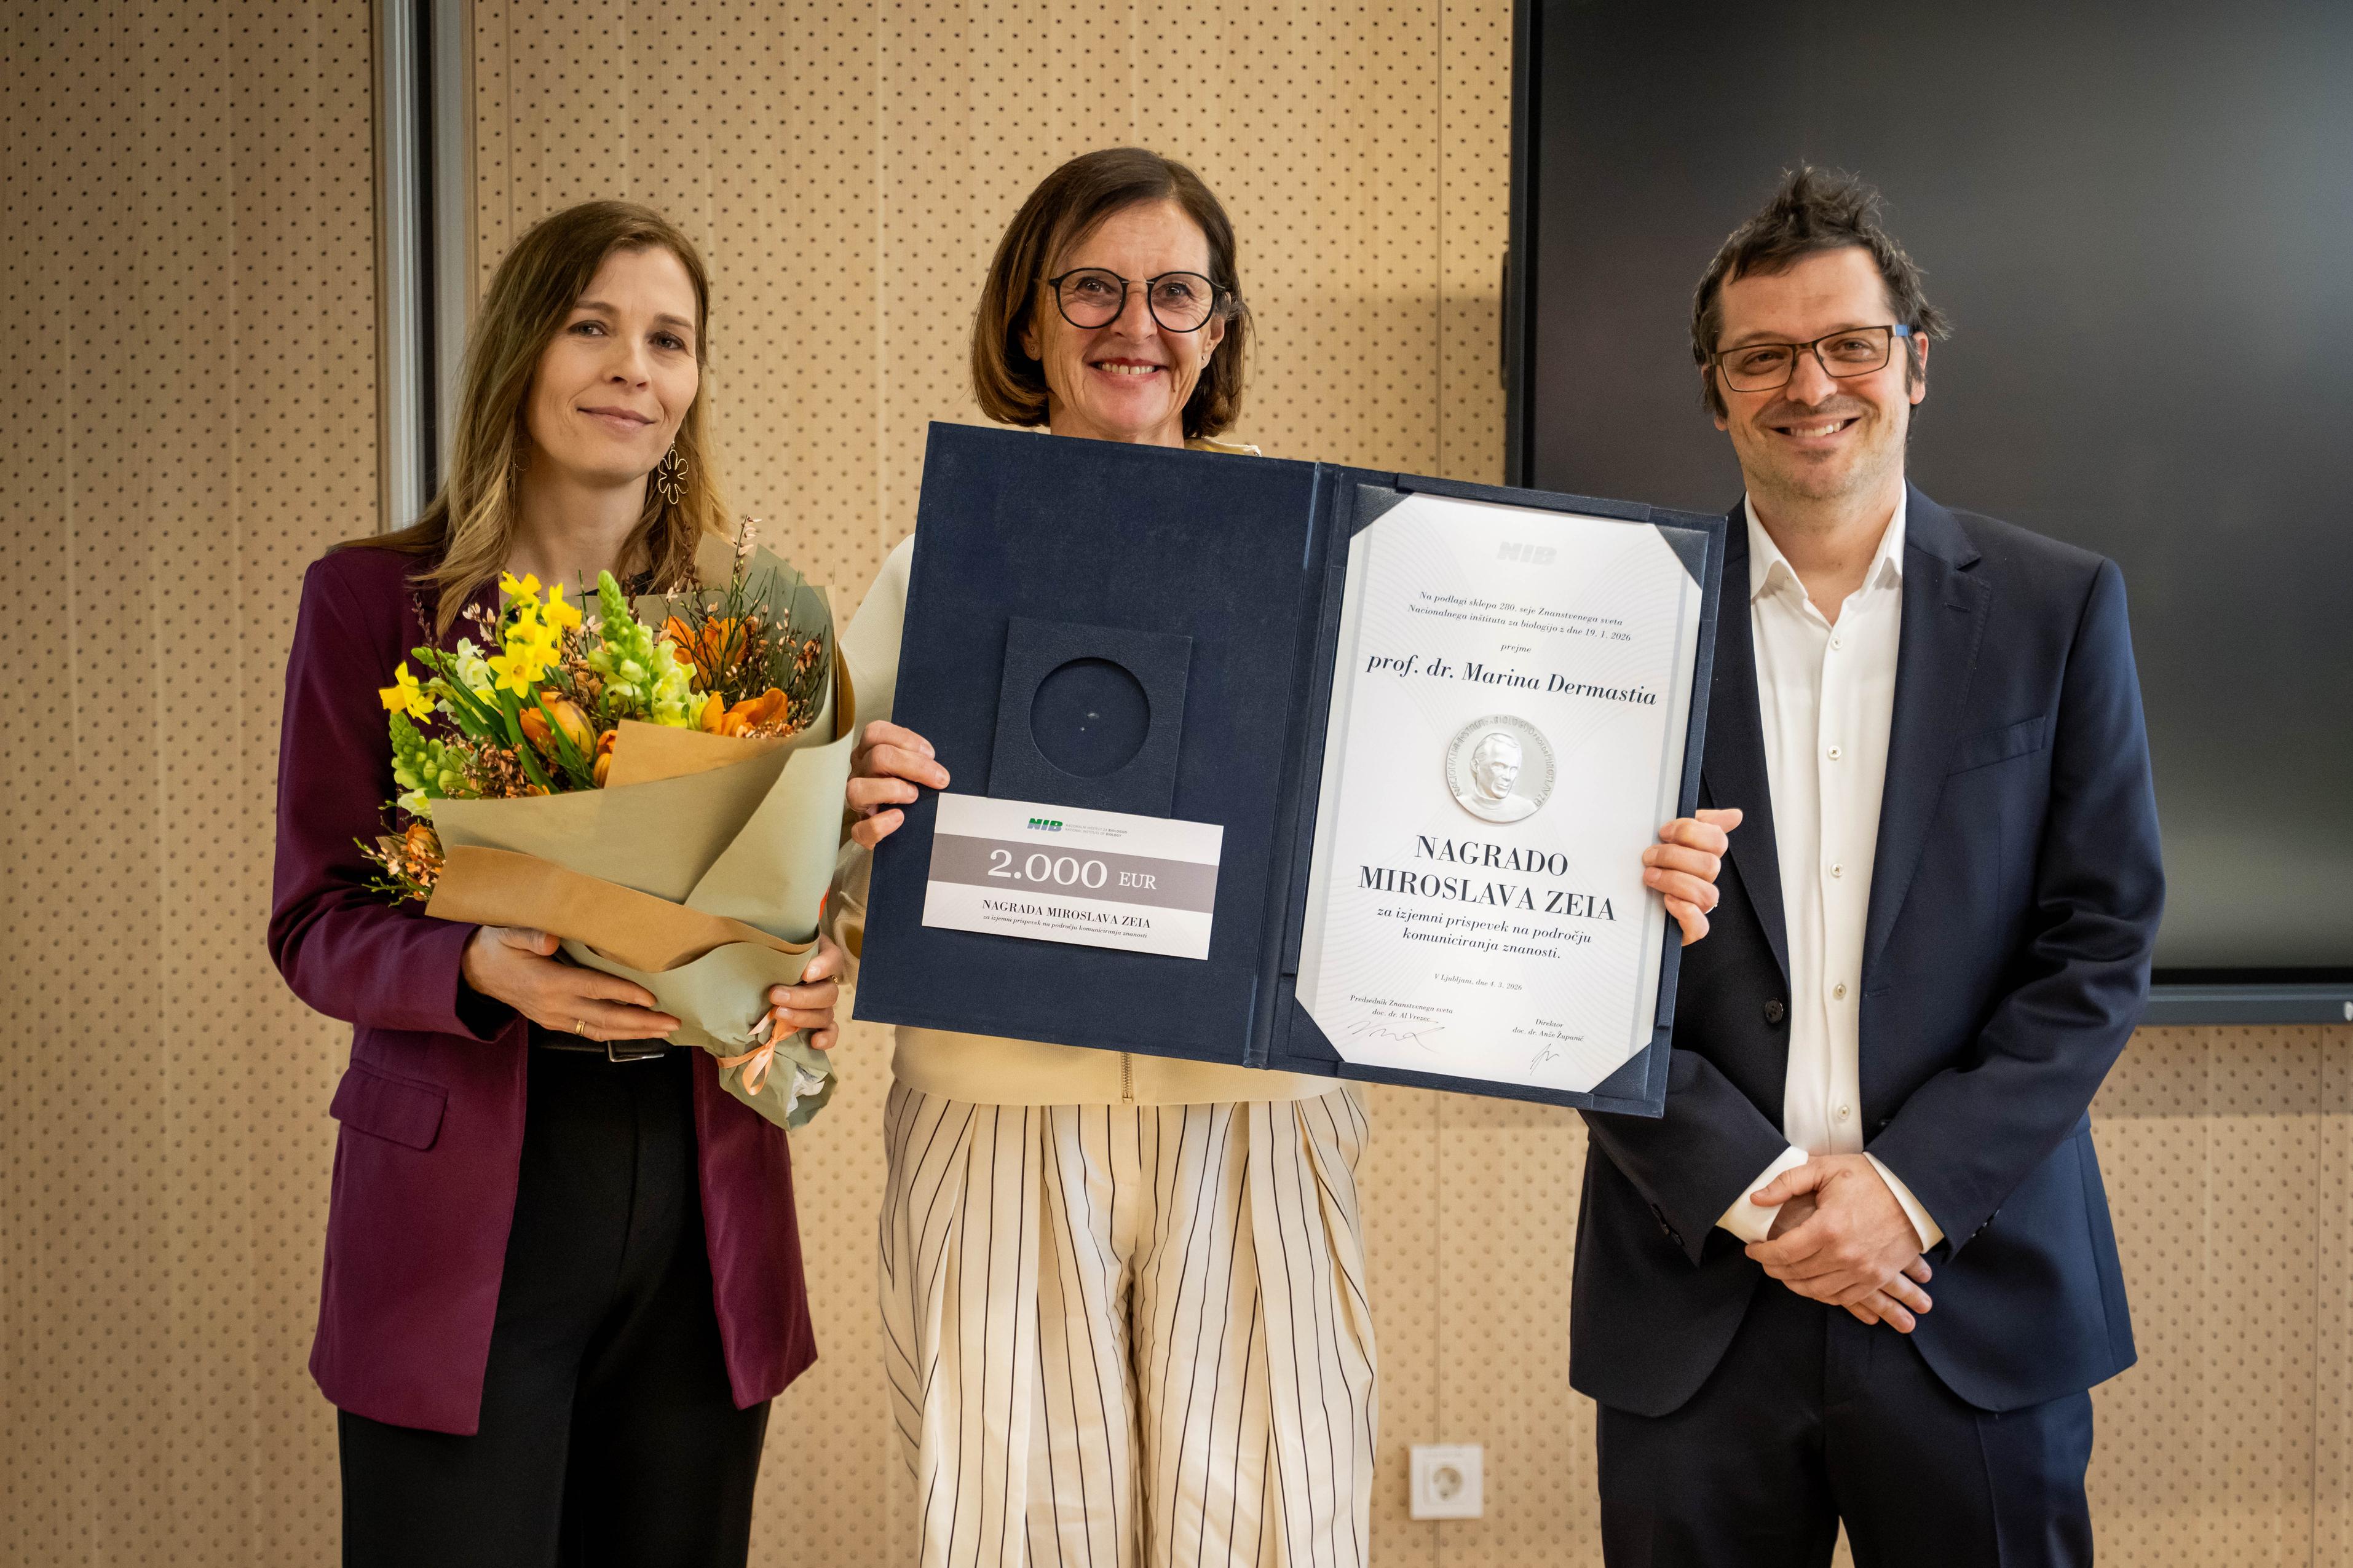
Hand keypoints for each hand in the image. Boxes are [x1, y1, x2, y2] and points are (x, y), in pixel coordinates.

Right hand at [461, 925, 680, 1041]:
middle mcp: (554, 1006)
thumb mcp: (507, 933)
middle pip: (605, 1018)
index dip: (624, 994)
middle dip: (642, 1023)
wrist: (472, 972)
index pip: (594, 989)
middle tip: (673, 1024)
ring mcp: (553, 1018)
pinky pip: (589, 1032)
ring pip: (600, 1030)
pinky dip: (615, 1033)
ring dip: (634, 1033)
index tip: (652, 999)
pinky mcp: (553, 1023)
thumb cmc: (496, 946)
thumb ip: (530, 935)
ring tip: (664, 1032)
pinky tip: (636, 1033)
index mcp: (548, 982)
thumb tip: (550, 938)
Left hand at [764, 936, 843, 1051]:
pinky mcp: (820, 1022)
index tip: (805, 972)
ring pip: (826, 1014)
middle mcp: (826, 981)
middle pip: (828, 992)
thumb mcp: (774, 940)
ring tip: (778, 1014)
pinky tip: (813, 1041)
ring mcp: (823, 1004)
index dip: (823, 967)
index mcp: (821, 956)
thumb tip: (745, 936)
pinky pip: (831, 1032)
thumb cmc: (771, 952)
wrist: (765, 968)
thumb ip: (770, 941)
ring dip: (804, 1016)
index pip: (833, 959)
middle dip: (801, 997)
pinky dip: (826, 1038)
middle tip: (775, 994)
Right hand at [847, 720, 949, 848]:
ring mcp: (856, 802)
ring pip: (858, 790)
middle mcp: (860, 774)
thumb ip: (920, 760)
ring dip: (892, 790)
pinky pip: (861, 829)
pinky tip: (899, 819)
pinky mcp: (860, 829)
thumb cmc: (908, 791)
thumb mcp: (912, 769)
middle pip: (877, 757)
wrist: (902, 829)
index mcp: (869, 754)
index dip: (905, 739)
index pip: (875, 733)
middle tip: (938, 778)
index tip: (931, 753)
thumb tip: (941, 765)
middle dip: (914, 765)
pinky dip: (880, 824)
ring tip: (913, 796)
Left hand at [1645, 806, 1740, 943]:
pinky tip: (1666, 901)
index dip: (1691, 832)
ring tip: (1649, 877)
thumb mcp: (1664, 839)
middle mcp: (1704, 881)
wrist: (1620, 901)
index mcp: (1702, 856)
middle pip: (1711, 866)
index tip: (1663, 832)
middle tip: (1648, 856)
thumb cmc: (1647, 865)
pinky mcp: (1688, 931)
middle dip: (1675, 857)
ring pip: (1707, 894)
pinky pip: (1701, 927)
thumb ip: (1694, 823)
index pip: (1717, 840)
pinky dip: (1685, 912)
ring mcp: (1699, 907)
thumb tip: (1736, 815)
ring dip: (1675, 881)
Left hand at [1744, 1154, 1932, 1326]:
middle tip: (1765, 1261)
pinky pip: (1844, 1298)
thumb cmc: (1870, 1178)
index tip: (1752, 1249)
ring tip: (1785, 1273)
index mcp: (1828, 1228)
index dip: (1761, 1254)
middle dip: (1774, 1269)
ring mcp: (1863, 1271)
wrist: (1916, 1194)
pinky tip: (1813, 1285)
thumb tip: (1756, 1199)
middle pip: (1796, 1274)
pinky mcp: (1878, 1278)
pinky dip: (1824, 1295)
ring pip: (1817, 1291)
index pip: (1782, 1252)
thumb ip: (1786, 1183)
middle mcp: (1844, 1255)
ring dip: (1795, 1285)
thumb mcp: (1825, 1169)